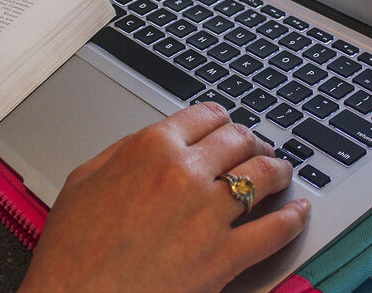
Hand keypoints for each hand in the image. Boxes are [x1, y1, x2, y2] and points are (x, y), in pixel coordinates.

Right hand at [20, 102, 310, 291]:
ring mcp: (209, 214)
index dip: (221, 121)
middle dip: (252, 141)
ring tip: (282, 172)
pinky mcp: (225, 256)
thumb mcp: (83, 180)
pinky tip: (299, 212)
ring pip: (263, 175)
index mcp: (151, 148)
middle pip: (239, 140)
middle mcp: (185, 172)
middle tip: (256, 149)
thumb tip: (151, 141)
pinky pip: (274, 230)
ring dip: (278, 170)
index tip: (226, 128)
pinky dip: (293, 219)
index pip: (205, 116)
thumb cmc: (72, 251)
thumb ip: (122, 152)